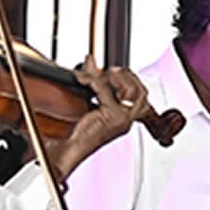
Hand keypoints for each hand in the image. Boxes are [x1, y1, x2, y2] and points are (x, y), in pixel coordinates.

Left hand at [48, 57, 152, 176]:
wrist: (69, 148)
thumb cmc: (77, 131)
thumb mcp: (89, 103)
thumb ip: (95, 83)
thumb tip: (91, 61)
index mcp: (126, 118)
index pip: (140, 92)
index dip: (126, 77)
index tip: (108, 70)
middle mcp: (128, 119)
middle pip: (139, 88)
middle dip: (121, 74)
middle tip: (102, 71)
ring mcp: (123, 119)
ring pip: (127, 87)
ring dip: (109, 77)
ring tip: (94, 77)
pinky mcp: (113, 117)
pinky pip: (106, 90)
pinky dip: (93, 81)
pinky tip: (83, 81)